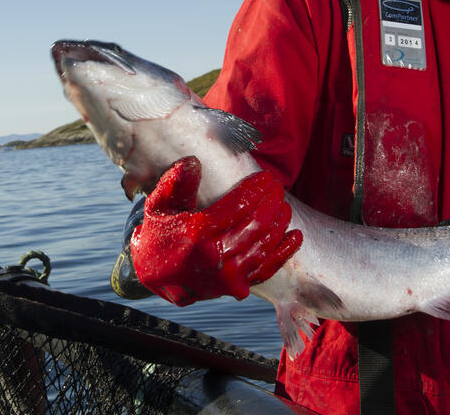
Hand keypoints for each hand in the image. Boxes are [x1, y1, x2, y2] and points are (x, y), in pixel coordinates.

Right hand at [130, 156, 301, 305]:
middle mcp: (215, 256)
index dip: (256, 188)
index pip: (239, 205)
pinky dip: (284, 252)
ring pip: (265, 245)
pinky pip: (267, 269)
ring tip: (284, 205)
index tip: (267, 177)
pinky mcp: (236, 287)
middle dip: (272, 201)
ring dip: (279, 222)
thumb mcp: (158, 206)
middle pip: (256, 223)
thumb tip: (194, 162)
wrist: (154, 276)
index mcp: (198, 232)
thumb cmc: (158, 234)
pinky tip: (295, 236)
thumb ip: (175, 183)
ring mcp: (228, 275)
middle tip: (278, 187)